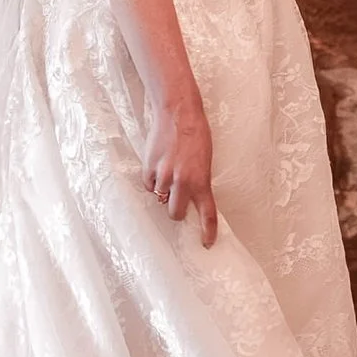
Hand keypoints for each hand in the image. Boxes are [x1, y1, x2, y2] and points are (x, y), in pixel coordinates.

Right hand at [143, 89, 218, 245]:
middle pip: (175, 213)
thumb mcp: (205, 160)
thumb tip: (188, 196)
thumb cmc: (196, 134)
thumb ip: (198, 180)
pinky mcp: (149, 168)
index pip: (207, 213)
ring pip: (160, 197)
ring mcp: (164, 176)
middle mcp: (182, 182)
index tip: (207, 243)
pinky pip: (149, 184)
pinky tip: (158, 164)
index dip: (207, 231)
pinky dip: (152, 179)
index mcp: (201, 181)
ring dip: (163, 190)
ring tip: (168, 170)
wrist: (178, 113)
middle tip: (177, 199)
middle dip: (176, 210)